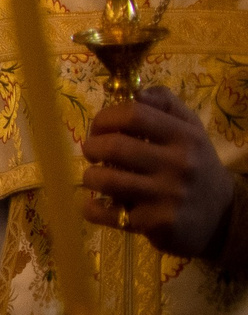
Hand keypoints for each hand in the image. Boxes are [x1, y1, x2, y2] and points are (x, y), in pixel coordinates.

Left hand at [80, 87, 236, 258]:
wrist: (223, 217)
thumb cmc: (196, 166)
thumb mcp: (191, 130)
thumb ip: (165, 104)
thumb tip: (134, 91)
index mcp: (185, 137)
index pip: (133, 115)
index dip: (104, 118)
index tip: (99, 128)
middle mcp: (178, 165)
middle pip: (113, 147)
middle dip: (91, 148)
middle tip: (92, 152)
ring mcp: (166, 196)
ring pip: (105, 180)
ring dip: (90, 177)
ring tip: (96, 177)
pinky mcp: (155, 224)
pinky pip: (105, 213)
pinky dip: (92, 208)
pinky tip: (98, 204)